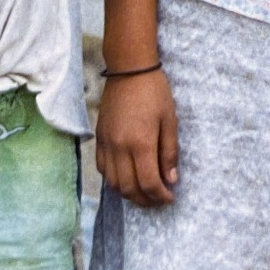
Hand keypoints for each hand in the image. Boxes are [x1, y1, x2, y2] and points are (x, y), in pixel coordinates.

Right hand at [96, 71, 178, 207]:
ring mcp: (106, 143)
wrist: (129, 69)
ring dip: (129, 194)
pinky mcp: (99, 138)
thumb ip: (169, 152)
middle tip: (159, 200)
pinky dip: (114, 180)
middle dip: (145, 200)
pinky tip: (126, 179)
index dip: (160, 196)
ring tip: (144, 193)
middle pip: (129, 188)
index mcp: (140, 143)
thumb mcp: (170, 120)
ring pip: (113, 183)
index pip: (148, 183)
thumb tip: (171, 179)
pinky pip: (102, 169)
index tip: (170, 198)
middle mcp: (120, 147)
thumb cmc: (154, 92)